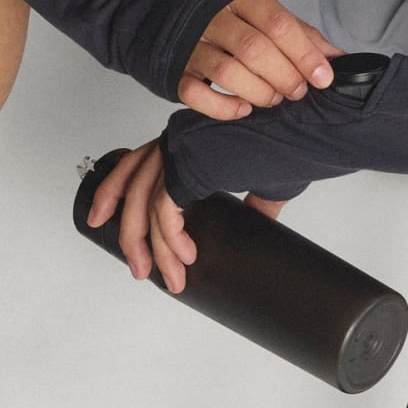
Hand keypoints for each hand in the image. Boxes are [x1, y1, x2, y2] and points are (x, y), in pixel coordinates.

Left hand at [86, 140, 300, 295]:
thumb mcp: (264, 177)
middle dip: (128, 231)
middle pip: (131, 185)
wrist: (305, 129)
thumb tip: (258, 219)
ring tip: (169, 277)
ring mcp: (180, 149)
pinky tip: (186, 257)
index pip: (136, 163)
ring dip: (154, 248)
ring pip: (147, 206)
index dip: (113, 190)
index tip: (102, 216)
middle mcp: (176, 139)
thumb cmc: (290, 143)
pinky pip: (166, 210)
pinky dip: (172, 239)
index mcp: (187, 138)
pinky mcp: (189, 164)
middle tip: (138, 266)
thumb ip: (254, 199)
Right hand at [177, 0, 346, 121]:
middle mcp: (214, 18)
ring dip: (258, 92)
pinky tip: (243, 109)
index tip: (323, 77)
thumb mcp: (266, 14)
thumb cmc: (231, 16)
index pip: (277, 23)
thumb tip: (339, 59)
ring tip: (274, 99)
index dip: (304, 53)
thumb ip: (301, 35)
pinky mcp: (176, 70)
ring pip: (225, 71)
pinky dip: (222, 107)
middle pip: (253, 48)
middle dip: (284, 76)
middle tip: (297, 91)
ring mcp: (191, 45)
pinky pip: (195, 93)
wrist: (169, 5)